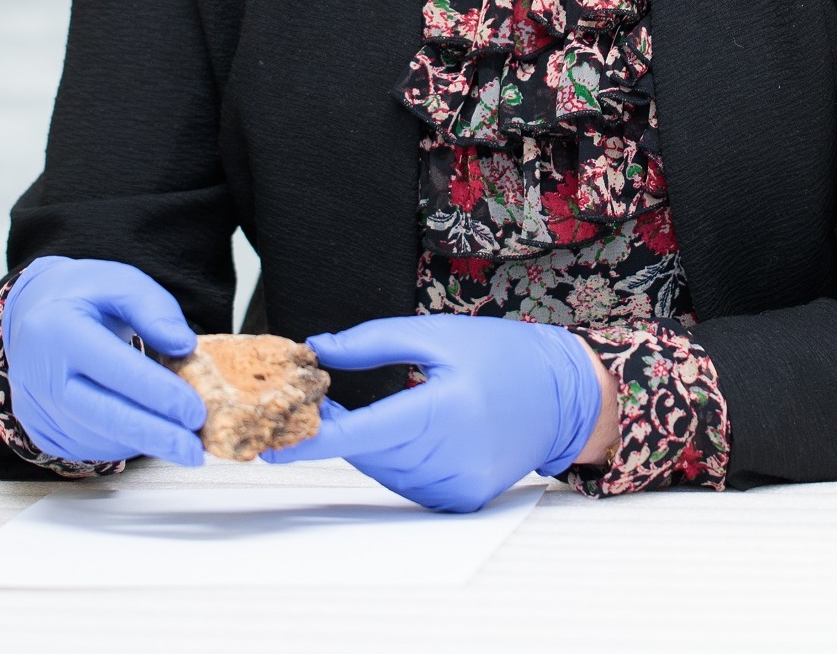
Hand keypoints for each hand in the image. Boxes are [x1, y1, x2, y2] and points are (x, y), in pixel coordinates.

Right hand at [1, 255, 206, 466]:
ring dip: (144, 441)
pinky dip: (124, 442)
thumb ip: (154, 309)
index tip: (195, 411)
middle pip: (103, 415)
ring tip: (181, 436)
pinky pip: (89, 446)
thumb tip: (184, 346)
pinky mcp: (41, 431)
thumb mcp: (120, 282)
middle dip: (155, 436)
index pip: (114, 369)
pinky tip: (147, 429)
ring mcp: (35, 408)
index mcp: (57, 330)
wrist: (32, 314)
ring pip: (98, 437)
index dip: (157, 393)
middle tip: (194, 450)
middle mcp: (38, 374)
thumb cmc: (82, 297)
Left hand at [262, 315, 604, 512]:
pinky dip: (395, 460)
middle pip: (366, 452)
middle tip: (322, 398)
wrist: (564, 396)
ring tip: (377, 410)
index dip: (312, 441)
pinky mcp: (461, 501)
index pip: (362, 434)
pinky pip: (406, 483)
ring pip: (382, 470)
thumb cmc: (504, 358)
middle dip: (338, 427)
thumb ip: (373, 342)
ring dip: (367, 444)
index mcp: (443, 411)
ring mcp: (457, 486)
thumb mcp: (436, 335)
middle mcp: (450, 458)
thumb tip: (318, 349)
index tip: (272, 444)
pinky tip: (412, 432)